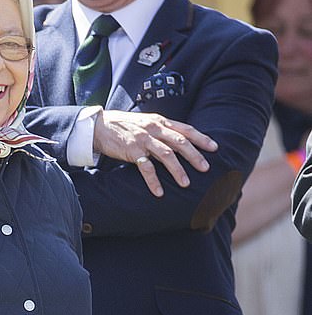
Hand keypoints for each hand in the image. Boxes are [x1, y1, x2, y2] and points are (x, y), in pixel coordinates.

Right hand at [92, 107, 217, 196]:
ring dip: (177, 170)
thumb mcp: (146, 123)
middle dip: (194, 156)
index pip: (186, 129)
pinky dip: (153, 181)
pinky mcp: (132, 151)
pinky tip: (159, 192)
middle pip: (180, 142)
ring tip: (186, 183)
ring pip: (166, 155)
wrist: (100, 126)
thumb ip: (161, 131)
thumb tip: (179, 142)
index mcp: (160, 122)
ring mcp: (143, 139)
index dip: (201, 138)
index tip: (214, 148)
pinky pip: (146, 168)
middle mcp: (154, 129)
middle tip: (206, 168)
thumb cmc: (124, 126)